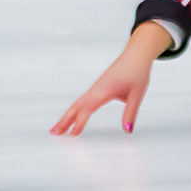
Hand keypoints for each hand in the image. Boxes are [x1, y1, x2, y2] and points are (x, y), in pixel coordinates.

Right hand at [51, 22, 171, 135]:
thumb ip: (131, 113)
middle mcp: (96, 89)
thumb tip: (127, 130)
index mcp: (103, 90)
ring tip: (59, 128)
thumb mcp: (137, 94)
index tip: (72, 135)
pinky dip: (75, 109)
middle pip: (76, 106)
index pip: (87, 109)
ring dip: (67, 115)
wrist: (136, 55)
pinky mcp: (98, 87)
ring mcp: (96, 88)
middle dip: (64, 120)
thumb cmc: (136, 71)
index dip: (79, 123)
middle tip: (53, 132)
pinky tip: (74, 115)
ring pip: (78, 103)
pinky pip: (83, 100)